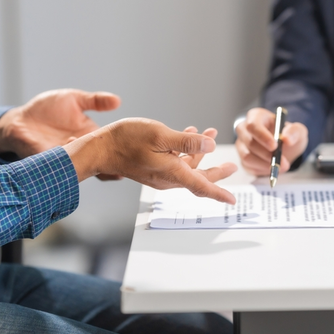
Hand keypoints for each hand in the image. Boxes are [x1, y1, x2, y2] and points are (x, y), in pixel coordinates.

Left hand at [0, 89, 120, 158]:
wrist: (18, 120)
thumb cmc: (45, 109)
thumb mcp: (74, 99)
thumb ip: (95, 101)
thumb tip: (117, 100)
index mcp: (89, 135)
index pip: (109, 146)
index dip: (121, 151)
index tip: (135, 153)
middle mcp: (80, 149)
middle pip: (101, 162)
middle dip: (113, 164)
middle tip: (125, 163)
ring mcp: (65, 157)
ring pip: (84, 167)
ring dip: (93, 165)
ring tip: (105, 163)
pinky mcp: (48, 160)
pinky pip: (61, 167)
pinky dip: (69, 165)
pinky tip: (76, 160)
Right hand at [65, 119, 237, 204]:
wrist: (100, 148)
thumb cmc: (126, 140)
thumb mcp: (161, 135)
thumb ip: (187, 142)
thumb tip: (210, 147)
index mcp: (172, 173)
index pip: (201, 187)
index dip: (219, 193)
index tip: (233, 200)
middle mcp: (168, 178)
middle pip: (198, 178)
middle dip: (216, 171)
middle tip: (231, 166)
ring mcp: (160, 174)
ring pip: (187, 167)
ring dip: (199, 152)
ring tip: (210, 133)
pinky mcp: (153, 168)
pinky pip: (176, 162)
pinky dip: (185, 150)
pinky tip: (188, 133)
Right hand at [235, 107, 307, 175]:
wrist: (286, 148)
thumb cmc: (288, 135)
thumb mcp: (297, 130)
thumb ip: (294, 132)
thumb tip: (287, 139)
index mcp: (256, 116)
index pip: (253, 125)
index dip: (262, 136)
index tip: (275, 146)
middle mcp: (245, 129)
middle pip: (249, 142)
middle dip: (266, 154)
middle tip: (282, 162)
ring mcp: (241, 144)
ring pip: (247, 156)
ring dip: (265, 164)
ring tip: (281, 166)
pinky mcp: (242, 159)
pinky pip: (249, 167)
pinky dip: (262, 170)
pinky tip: (273, 167)